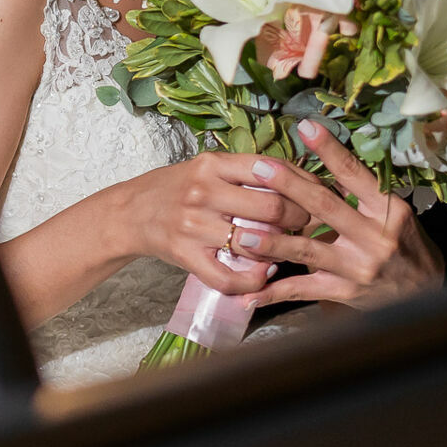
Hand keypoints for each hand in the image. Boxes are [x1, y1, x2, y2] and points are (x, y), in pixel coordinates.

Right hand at [120, 153, 315, 294]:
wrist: (130, 212)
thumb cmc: (176, 187)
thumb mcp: (207, 167)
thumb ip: (246, 170)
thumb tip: (299, 176)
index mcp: (212, 164)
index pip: (271, 171)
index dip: (302, 186)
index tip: (316, 196)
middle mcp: (202, 191)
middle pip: (270, 208)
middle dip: (298, 219)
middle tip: (305, 225)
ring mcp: (192, 225)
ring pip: (254, 243)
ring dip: (279, 251)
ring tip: (287, 249)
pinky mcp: (185, 255)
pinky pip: (227, 277)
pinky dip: (251, 282)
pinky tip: (262, 275)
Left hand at [232, 119, 443, 309]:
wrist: (427, 290)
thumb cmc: (405, 241)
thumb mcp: (393, 212)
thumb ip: (360, 192)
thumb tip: (325, 157)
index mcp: (388, 210)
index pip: (355, 174)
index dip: (330, 150)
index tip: (305, 127)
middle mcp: (374, 237)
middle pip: (325, 208)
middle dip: (289, 187)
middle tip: (260, 169)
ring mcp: (358, 267)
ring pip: (308, 252)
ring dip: (273, 244)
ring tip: (242, 235)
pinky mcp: (345, 292)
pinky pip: (304, 290)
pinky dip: (274, 292)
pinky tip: (248, 295)